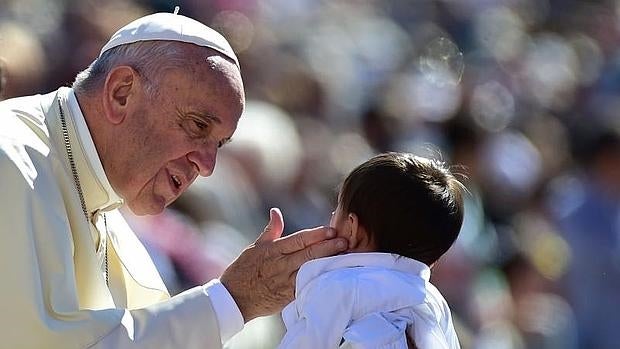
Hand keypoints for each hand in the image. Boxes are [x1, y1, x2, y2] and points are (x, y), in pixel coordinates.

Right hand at [220, 208, 347, 321]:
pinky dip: (319, 281)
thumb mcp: (255, 247)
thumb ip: (271, 230)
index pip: (298, 240)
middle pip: (308, 254)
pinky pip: (306, 287)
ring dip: (327, 263)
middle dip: (328, 247)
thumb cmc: (244, 270)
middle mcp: (280, 265)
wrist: (233, 298)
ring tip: (344, 257)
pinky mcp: (288, 297)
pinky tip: (333, 277)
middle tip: (345, 241)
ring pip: (310, 270)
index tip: (332, 230)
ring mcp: (285, 282)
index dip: (316, 235)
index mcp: (273, 250)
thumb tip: (276, 211)